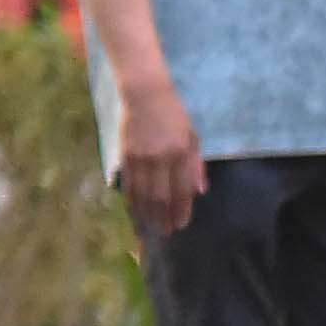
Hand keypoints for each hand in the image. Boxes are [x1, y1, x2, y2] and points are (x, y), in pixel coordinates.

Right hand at [115, 72, 206, 231]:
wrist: (145, 94)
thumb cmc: (174, 114)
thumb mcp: (192, 136)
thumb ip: (196, 164)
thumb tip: (200, 191)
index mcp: (181, 152)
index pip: (183, 189)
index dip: (182, 209)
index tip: (181, 224)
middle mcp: (162, 157)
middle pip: (162, 195)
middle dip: (164, 216)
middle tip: (165, 232)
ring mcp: (141, 157)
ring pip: (144, 192)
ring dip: (147, 212)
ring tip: (150, 226)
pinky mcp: (126, 154)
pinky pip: (129, 181)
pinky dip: (132, 197)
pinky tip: (134, 208)